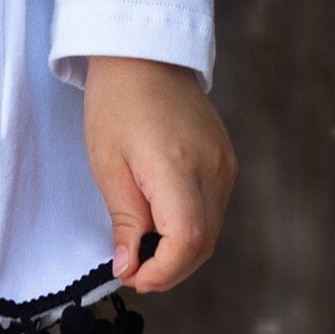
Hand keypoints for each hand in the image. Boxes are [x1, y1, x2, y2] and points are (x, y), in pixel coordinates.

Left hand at [83, 57, 234, 296]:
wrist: (144, 55)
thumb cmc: (116, 103)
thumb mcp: (108, 164)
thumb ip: (125, 220)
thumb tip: (130, 268)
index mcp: (177, 166)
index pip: (187, 239)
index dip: (163, 271)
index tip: (135, 278)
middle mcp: (212, 168)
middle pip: (203, 243)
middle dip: (170, 269)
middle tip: (134, 272)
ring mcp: (225, 165)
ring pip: (211, 231)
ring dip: (180, 252)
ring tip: (143, 251)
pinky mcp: (226, 161)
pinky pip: (213, 210)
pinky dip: (190, 229)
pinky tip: (161, 226)